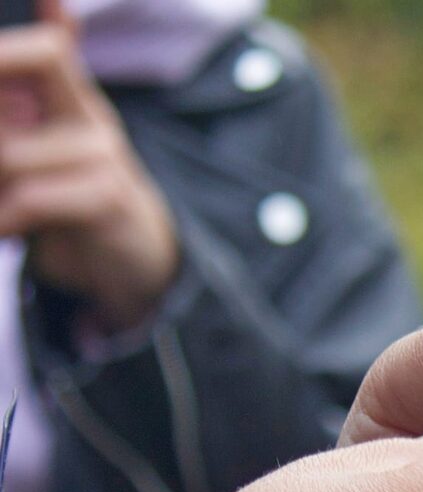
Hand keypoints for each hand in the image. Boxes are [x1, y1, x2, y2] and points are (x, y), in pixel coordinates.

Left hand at [0, 4, 179, 330]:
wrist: (136, 262)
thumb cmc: (69, 201)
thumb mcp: (38, 148)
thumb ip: (21, 95)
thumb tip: (51, 8)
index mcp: (71, 97)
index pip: (47, 49)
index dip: (8, 52)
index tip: (11, 91)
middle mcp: (91, 117)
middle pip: (33, 68)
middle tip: (5, 172)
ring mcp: (104, 155)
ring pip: (10, 153)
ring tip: (7, 207)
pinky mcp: (109, 197)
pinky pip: (31, 196)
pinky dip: (6, 218)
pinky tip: (8, 228)